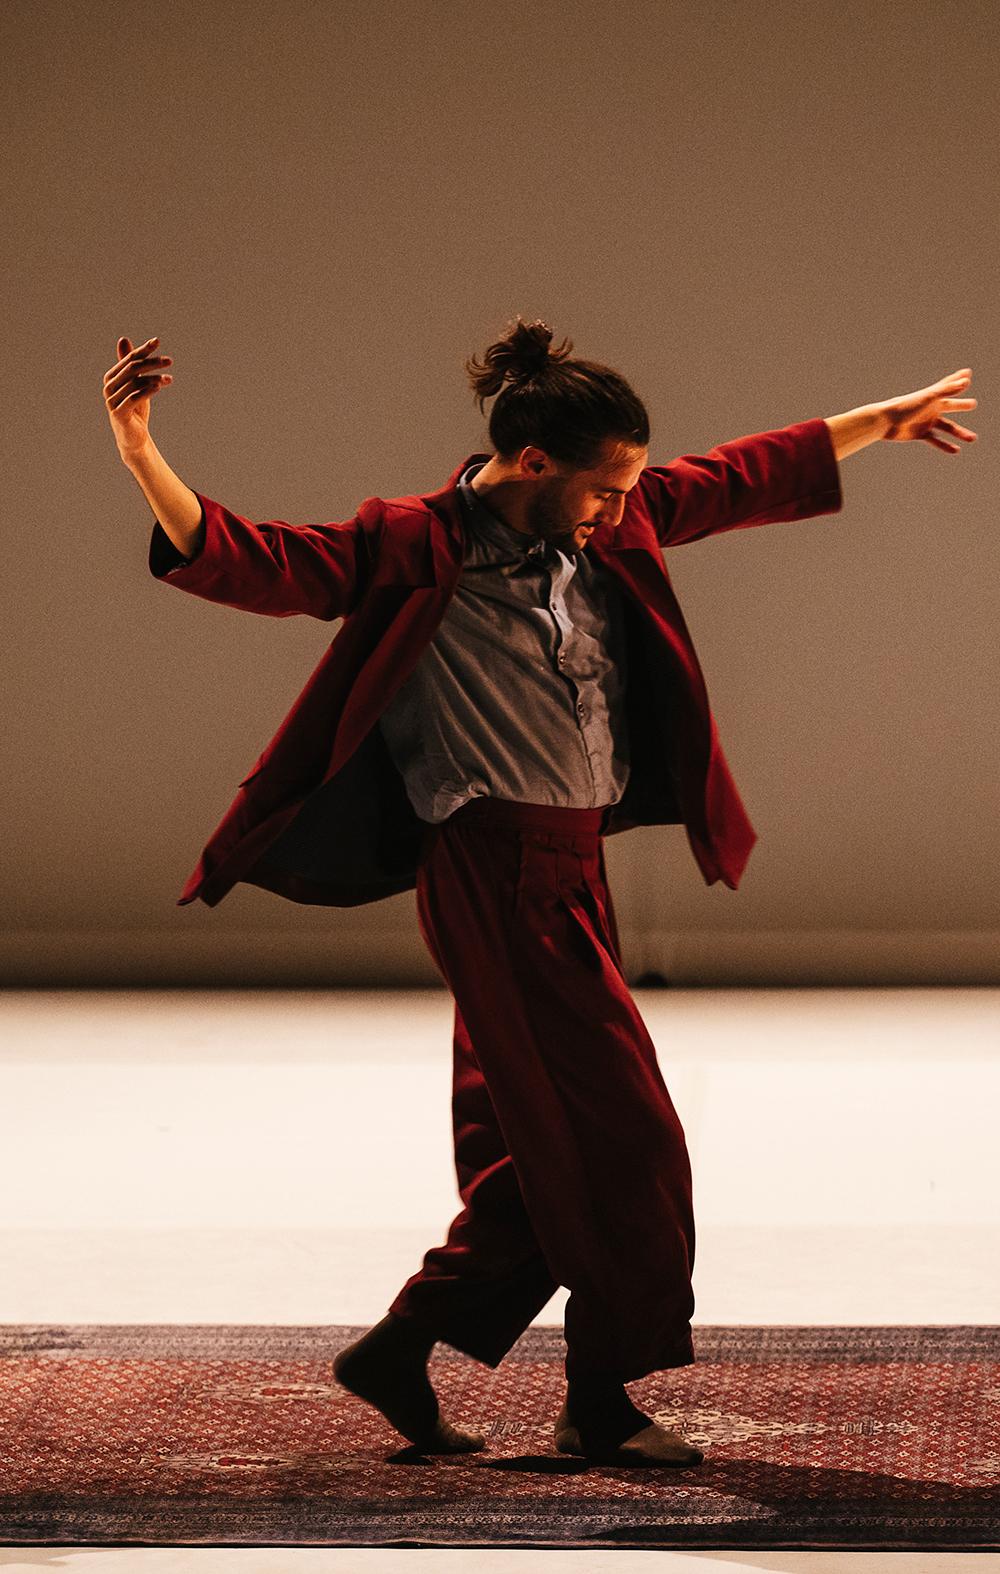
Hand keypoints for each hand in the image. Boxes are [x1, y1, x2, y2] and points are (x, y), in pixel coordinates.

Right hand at [103, 335, 173, 457]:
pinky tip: (159, 387)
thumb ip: (131, 364)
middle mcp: (108, 387)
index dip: (143, 349)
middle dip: (152, 363)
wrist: (134, 437)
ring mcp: (112, 400)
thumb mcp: (135, 385)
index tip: (157, 341)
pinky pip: (134, 398)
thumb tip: (122, 339)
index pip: (129, 358)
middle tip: (169, 361)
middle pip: (132, 368)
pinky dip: (147, 391)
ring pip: (135, 382)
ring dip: (154, 378)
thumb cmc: (135, 409)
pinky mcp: (118, 413)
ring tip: (169, 379)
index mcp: (111, 377)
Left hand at [879, 368, 977, 452]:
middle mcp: (931, 408)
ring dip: (959, 433)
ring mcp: (926, 421)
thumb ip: (947, 390)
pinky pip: (936, 440)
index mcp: (933, 397)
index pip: (948, 386)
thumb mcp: (929, 398)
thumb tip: (966, 381)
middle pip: (950, 405)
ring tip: (972, 438)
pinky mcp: (920, 434)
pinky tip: (955, 450)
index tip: (968, 374)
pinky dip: (945, 445)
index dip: (958, 380)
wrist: (885, 422)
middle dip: (961, 405)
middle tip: (972, 404)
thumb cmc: (906, 406)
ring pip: (947, 427)